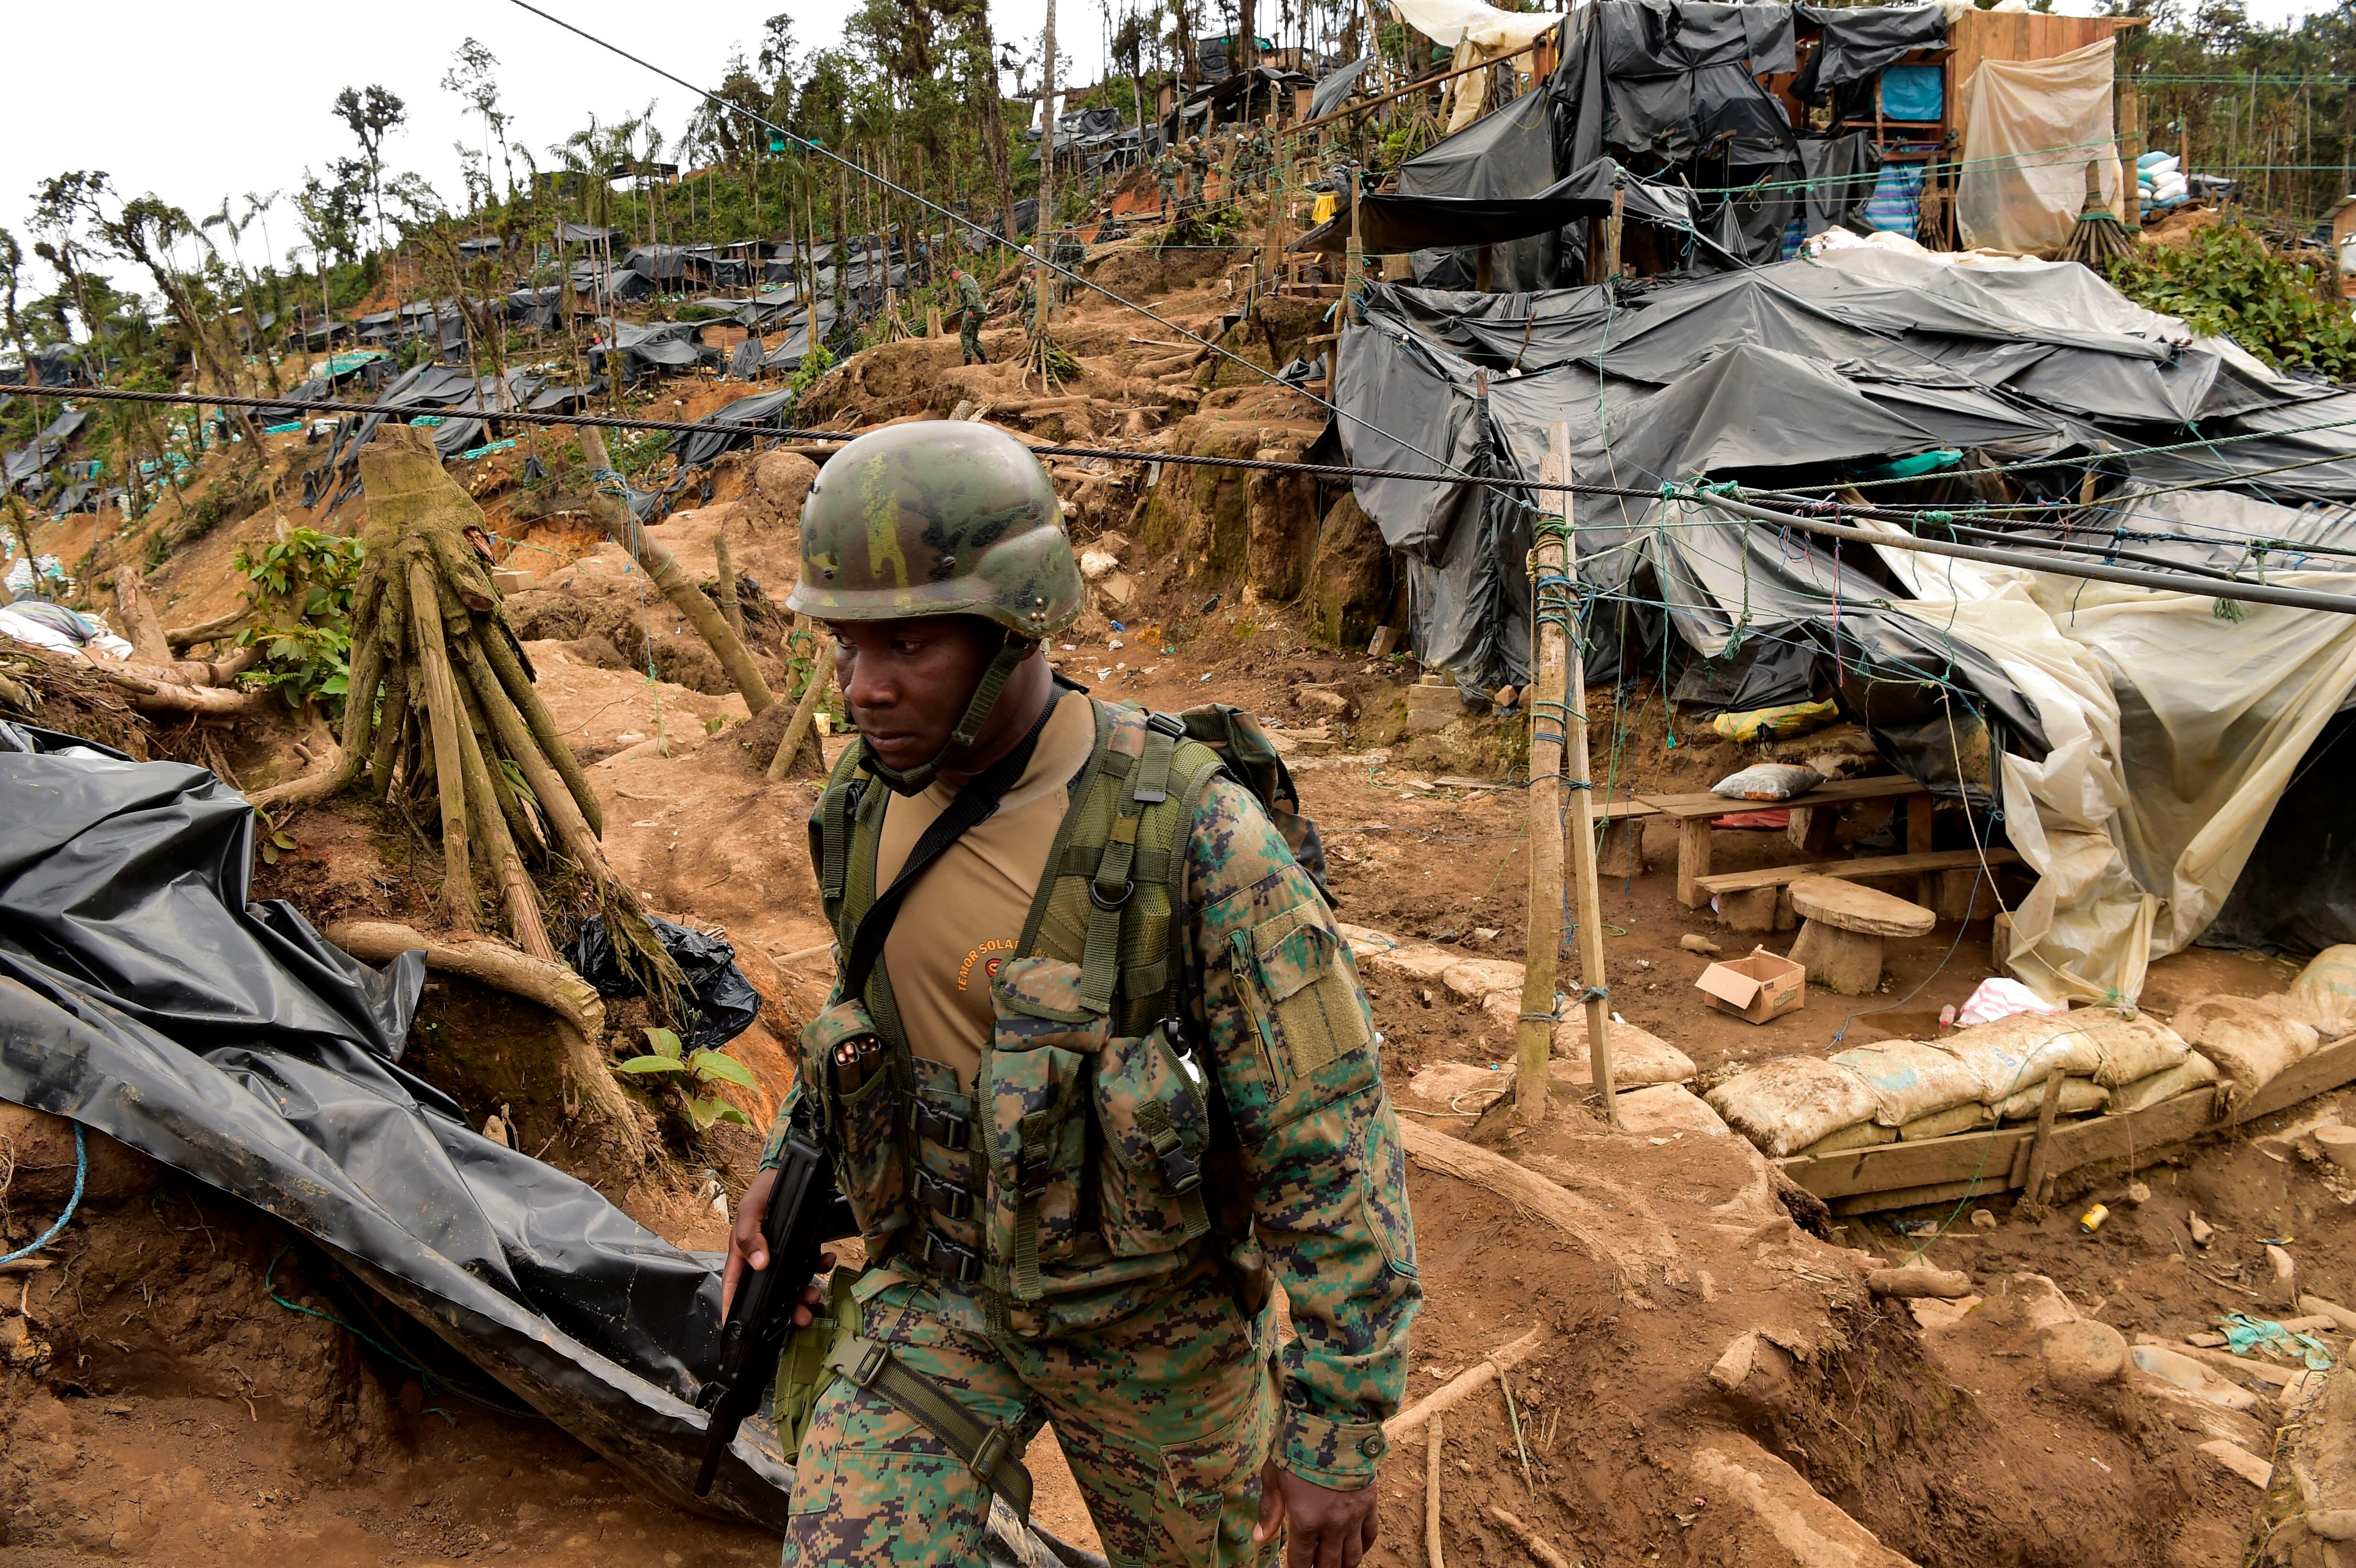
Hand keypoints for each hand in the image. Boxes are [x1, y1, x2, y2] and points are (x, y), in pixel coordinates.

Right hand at [719, 1167, 832, 1324]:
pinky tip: (827, 1258)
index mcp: (742, 1254)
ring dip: (805, 1293)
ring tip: (815, 1296)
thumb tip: (759, 1264)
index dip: (732, 1309)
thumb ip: (750, 1236)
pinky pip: (811, 1263)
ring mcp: (783, 1255)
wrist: (790, 1172)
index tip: (737, 1331)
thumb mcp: (750, 1211)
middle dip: (784, 1309)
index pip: (733, 1286)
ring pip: (792, 1283)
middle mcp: (762, 1259)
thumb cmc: (762, 1192)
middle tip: (800, 1317)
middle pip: (769, 1293)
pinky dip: (821, 1265)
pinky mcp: (802, 1246)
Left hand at [1253, 1457, 1379, 1567]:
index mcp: (1306, 1521)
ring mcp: (1354, 1517)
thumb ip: (1269, 1510)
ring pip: (1352, 1556)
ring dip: (1343, 1567)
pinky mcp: (1370, 1505)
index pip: (1301, 1560)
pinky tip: (1357, 1551)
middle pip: (1329, 1564)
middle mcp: (1332, 1526)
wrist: (1334, 1426)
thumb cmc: (1299, 1449)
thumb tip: (1259, 1537)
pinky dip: (1364, 1547)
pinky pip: (1370, 1535)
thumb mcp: (1274, 1477)